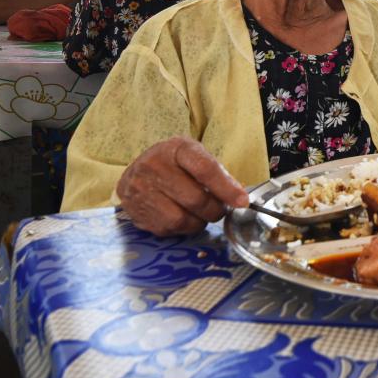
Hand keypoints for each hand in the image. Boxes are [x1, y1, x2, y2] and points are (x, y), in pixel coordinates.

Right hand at [117, 136, 248, 235]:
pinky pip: (168, 228)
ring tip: (201, 214)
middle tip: (220, 210)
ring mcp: (140, 189)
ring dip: (199, 222)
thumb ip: (217, 174)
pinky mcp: (134, 210)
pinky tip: (183, 216)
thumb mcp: (195, 156)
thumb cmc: (174, 163)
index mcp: (176, 148)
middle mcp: (154, 166)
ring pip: (182, 218)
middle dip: (215, 210)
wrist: (137, 171)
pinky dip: (182, 227)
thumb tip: (239, 198)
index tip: (242, 202)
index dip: (226, 188)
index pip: (205, 169)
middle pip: (195, 199)